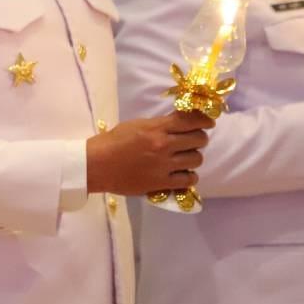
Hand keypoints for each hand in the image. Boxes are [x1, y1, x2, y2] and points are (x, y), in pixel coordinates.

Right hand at [86, 112, 211, 195]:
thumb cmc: (112, 142)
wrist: (96, 165)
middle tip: (192, 141)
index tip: (208, 122)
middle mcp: (164, 146)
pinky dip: (189, 175)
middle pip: (199, 139)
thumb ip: (158, 125)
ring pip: (197, 159)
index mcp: (156, 129)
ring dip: (194, 157)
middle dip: (198, 138)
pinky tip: (182, 173)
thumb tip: (178, 123)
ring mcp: (164, 166)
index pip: (191, 120)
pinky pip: (189, 179)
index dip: (204, 120)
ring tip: (185, 158)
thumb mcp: (135, 125)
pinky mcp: (161, 183)